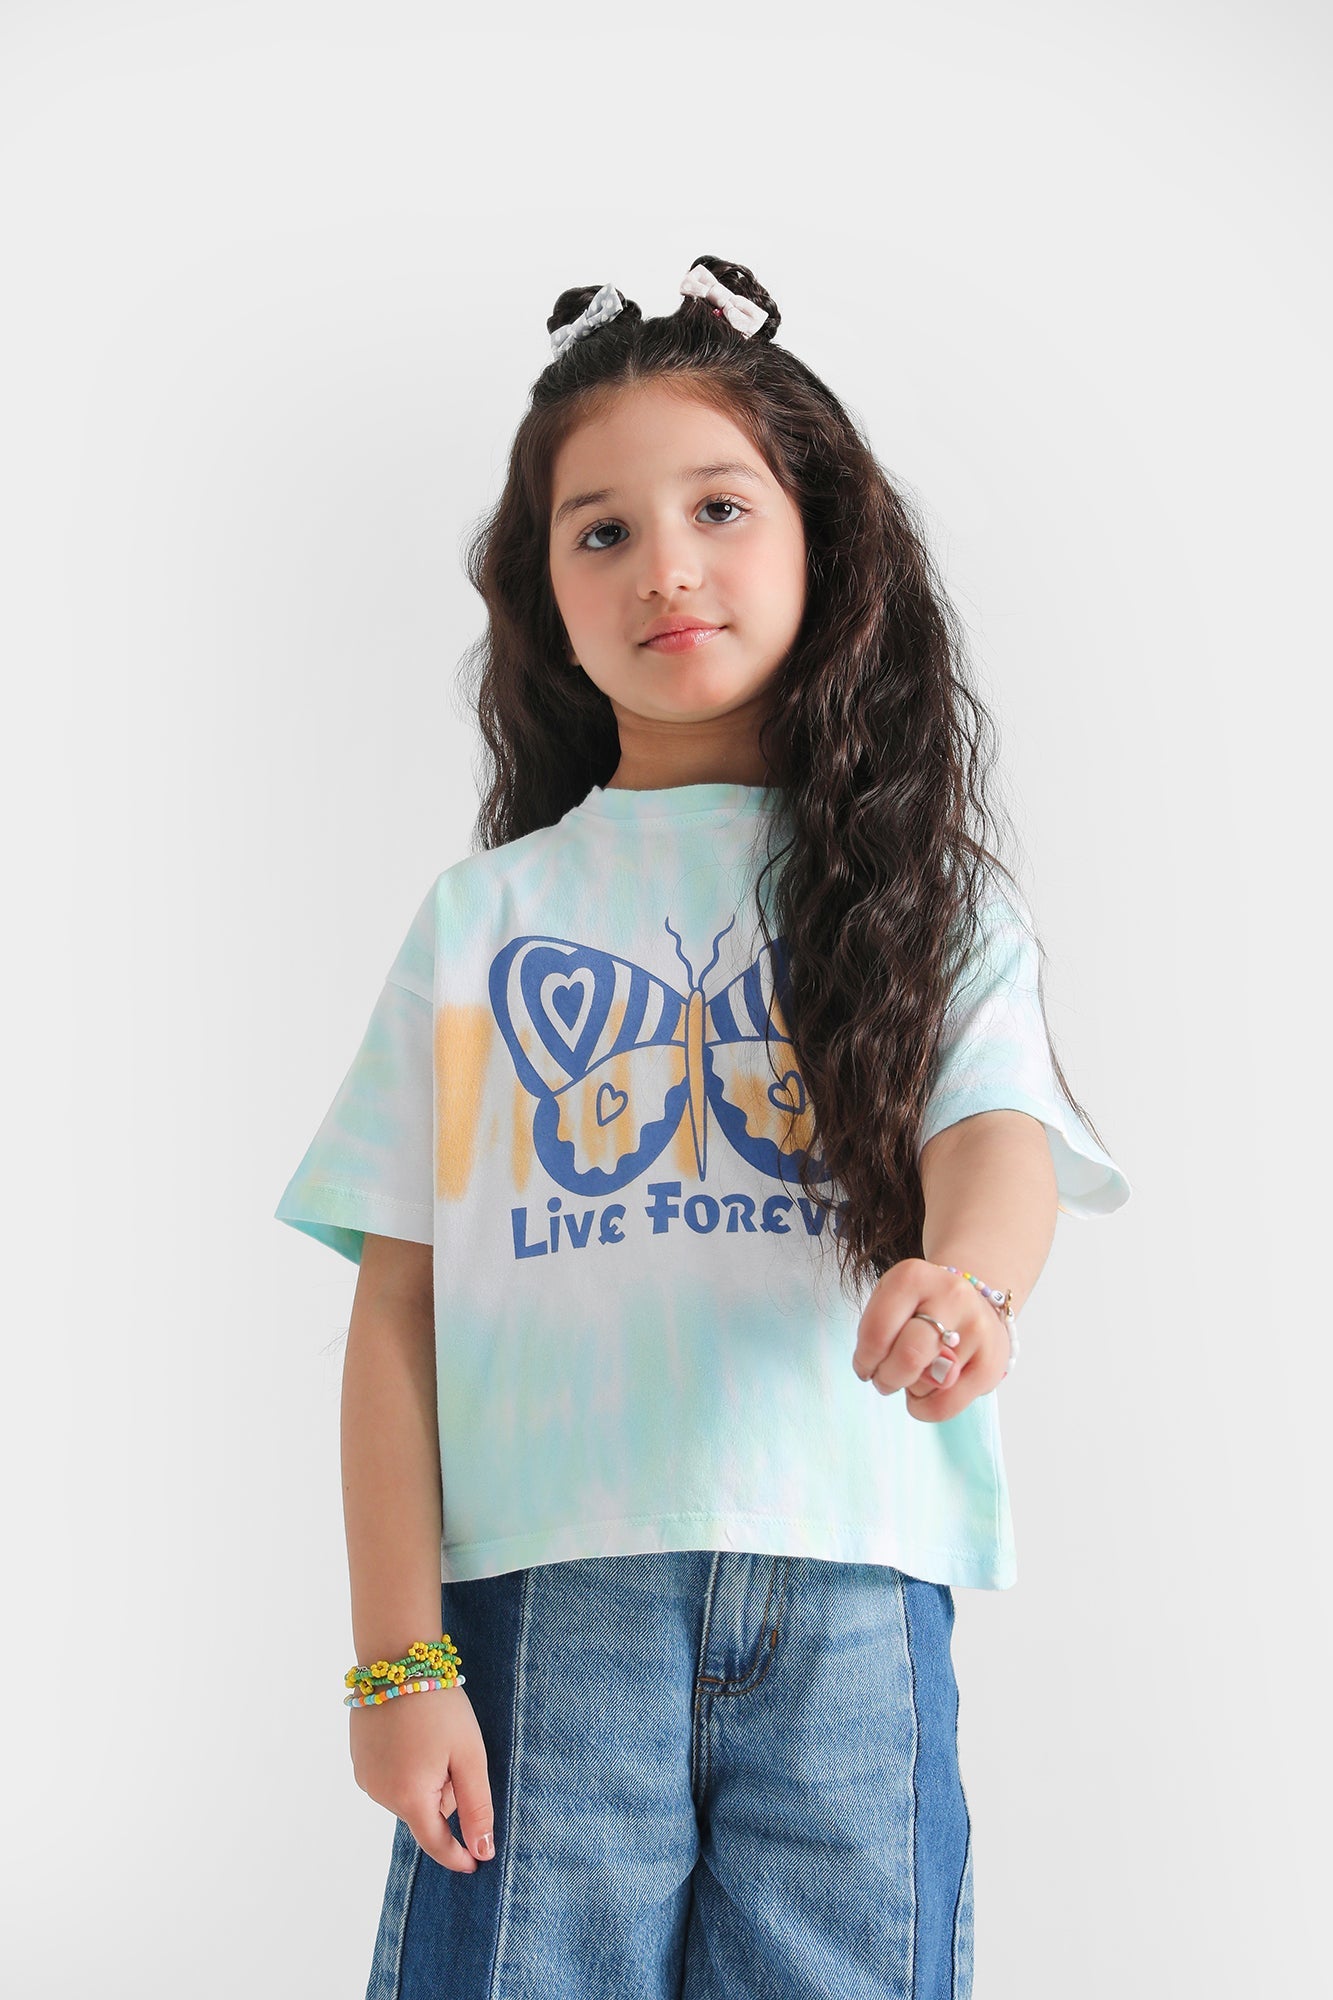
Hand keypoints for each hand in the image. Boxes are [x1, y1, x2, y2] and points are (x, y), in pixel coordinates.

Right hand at [350, 1684, 495, 1871]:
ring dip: (426, 1780)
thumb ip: (477, 1807)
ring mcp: (365, 1777)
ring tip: (431, 1737)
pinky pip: (391, 1778)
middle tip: (454, 1751)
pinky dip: (407, 1767)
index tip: (476, 1864)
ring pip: (408, 1795)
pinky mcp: (358, 1760)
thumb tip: (483, 1852)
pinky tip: (413, 1735)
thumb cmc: (439, 1706)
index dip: (458, 1855)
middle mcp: (380, 1794)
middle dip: (445, 1794)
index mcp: (409, 1797)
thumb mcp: (469, 1755)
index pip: (436, 1843)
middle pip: (424, 1813)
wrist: (396, 1659)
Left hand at [851, 1258, 1007, 1423]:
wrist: (973, 1302)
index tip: (865, 1366)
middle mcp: (951, 1296)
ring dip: (910, 1389)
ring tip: (916, 1372)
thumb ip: (877, 1330)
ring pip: (926, 1384)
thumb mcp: (891, 1300)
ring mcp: (977, 1328)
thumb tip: (881, 1371)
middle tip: (884, 1378)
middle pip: (908, 1358)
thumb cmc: (920, 1306)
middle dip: (886, 1378)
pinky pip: (946, 1406)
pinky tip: (927, 1391)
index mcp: (914, 1277)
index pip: (878, 1331)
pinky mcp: (992, 1362)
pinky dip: (926, 1408)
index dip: (864, 1360)